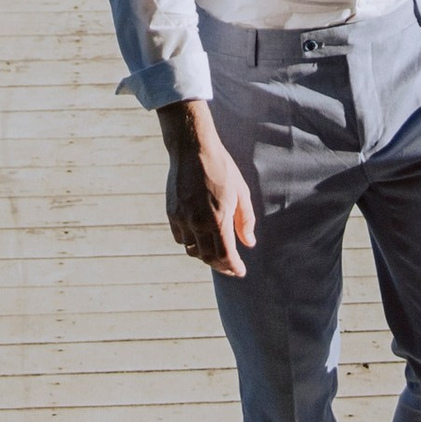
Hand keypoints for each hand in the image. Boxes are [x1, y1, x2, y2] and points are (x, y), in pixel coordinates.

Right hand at [159, 102, 255, 277]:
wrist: (193, 149)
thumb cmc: (222, 169)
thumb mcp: (241, 192)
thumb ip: (245, 220)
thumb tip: (248, 243)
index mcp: (217, 218)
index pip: (225, 255)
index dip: (233, 267)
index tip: (240, 272)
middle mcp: (197, 222)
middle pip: (208, 257)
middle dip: (221, 266)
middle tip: (230, 266)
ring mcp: (182, 218)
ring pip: (192, 250)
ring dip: (205, 256)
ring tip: (216, 253)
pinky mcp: (172, 213)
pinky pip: (180, 238)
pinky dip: (191, 243)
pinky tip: (200, 238)